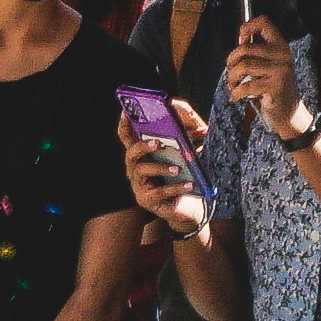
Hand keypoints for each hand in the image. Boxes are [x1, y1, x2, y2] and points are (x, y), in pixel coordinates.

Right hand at [121, 104, 214, 241]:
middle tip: (158, 143)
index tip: (127, 112)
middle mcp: (136, 169)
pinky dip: (175, 188)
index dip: (124, 124)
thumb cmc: (185, 176)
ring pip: (142, 171)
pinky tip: (189, 185)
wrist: (189, 207)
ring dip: (160, 168)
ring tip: (177, 168)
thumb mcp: (187, 154)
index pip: (127, 137)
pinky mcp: (148, 200)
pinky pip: (159, 192)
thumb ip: (188, 137)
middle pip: (130, 153)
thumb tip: (195, 120)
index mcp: (142, 155)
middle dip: (142, 146)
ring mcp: (139, 185)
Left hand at [222, 16, 310, 138]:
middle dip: (230, 61)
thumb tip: (240, 37)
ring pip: (243, 66)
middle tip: (231, 73)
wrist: (289, 114)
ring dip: (231, 78)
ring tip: (233, 86)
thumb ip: (257, 52)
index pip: (264, 22)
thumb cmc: (272, 88)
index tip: (240, 42)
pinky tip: (236, 97)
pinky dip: (235, 92)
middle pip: (245, 48)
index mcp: (280, 46)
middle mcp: (283, 55)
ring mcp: (281, 71)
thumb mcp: (268, 66)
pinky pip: (246, 85)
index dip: (246, 28)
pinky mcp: (276, 87)